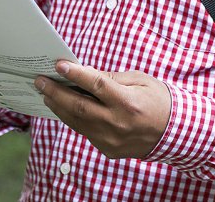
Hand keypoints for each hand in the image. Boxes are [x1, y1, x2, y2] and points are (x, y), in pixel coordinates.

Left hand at [35, 61, 170, 158]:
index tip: (59, 65)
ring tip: (46, 93)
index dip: (76, 74)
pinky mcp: (108, 149)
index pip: (96, 85)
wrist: (174, 132)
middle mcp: (117, 123)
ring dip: (58, 106)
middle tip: (40, 81)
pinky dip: (72, 118)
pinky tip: (64, 108)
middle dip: (56, 92)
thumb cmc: (157, 100)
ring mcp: (111, 140)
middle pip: (78, 107)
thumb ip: (111, 78)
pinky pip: (85, 131)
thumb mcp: (140, 80)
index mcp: (128, 103)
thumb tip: (85, 73)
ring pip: (76, 122)